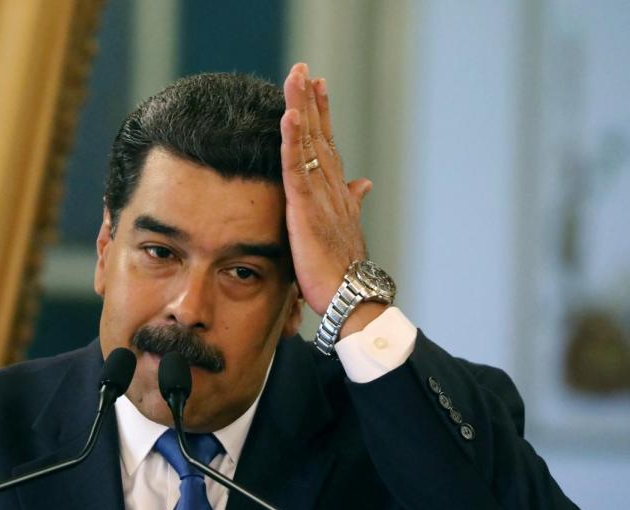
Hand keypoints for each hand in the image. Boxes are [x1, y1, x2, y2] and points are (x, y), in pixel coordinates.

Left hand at [280, 62, 370, 316]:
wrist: (350, 296)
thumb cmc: (343, 269)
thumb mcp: (345, 228)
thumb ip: (351, 202)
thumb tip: (363, 184)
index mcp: (335, 192)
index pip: (326, 145)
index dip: (322, 114)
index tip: (317, 86)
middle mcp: (331, 187)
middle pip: (319, 135)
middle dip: (311, 101)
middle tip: (303, 69)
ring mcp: (320, 196)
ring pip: (310, 143)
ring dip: (302, 108)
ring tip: (296, 78)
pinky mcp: (307, 209)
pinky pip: (297, 168)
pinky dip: (294, 141)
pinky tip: (289, 117)